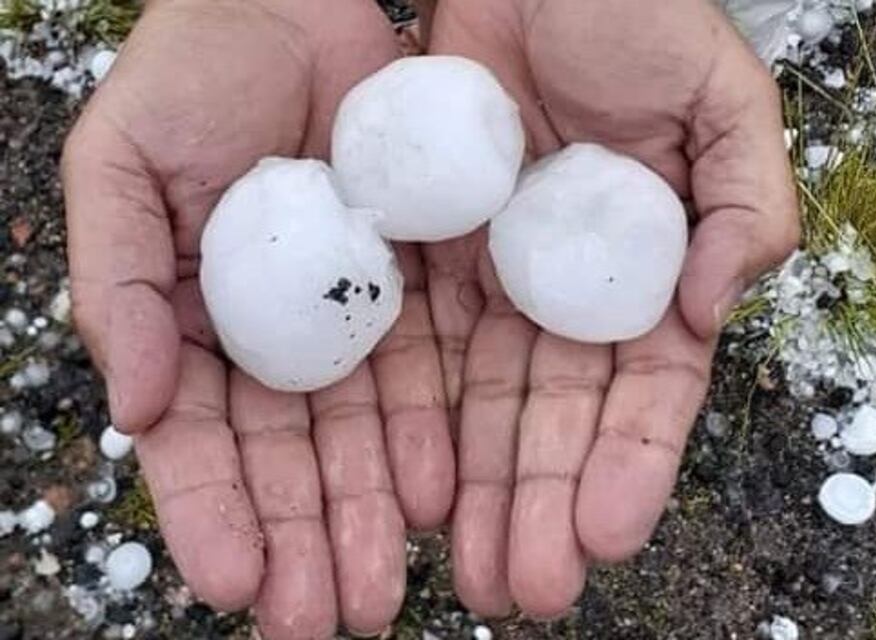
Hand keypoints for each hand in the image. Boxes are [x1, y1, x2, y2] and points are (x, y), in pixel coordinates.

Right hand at [61, 1, 453, 636]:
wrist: (287, 10)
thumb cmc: (188, 79)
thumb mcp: (121, 170)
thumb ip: (115, 286)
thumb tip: (128, 408)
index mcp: (193, 329)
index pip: (201, 442)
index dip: (216, 515)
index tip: (238, 586)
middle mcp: (279, 340)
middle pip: (292, 461)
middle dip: (307, 541)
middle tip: (327, 620)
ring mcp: (354, 318)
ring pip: (364, 437)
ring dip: (371, 515)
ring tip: (384, 590)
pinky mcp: (420, 287)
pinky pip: (428, 373)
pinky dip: (429, 437)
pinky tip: (438, 497)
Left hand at [424, 0, 799, 617]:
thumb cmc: (634, 17)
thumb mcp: (721, 100)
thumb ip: (747, 202)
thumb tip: (722, 307)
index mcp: (648, 274)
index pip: (643, 390)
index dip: (629, 463)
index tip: (606, 535)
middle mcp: (568, 292)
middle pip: (555, 417)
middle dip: (543, 504)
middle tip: (523, 588)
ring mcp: (493, 281)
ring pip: (484, 405)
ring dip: (480, 489)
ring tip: (469, 568)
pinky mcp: (426, 258)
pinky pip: (418, 348)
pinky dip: (416, 418)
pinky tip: (411, 486)